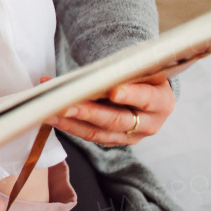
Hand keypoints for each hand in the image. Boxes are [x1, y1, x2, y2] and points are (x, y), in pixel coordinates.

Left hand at [44, 73, 174, 145]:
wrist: (146, 92)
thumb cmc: (139, 75)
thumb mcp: (139, 69)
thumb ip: (124, 71)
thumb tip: (98, 72)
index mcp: (161, 101)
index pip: (146, 99)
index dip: (130, 95)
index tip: (113, 91)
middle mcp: (149, 124)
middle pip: (117, 120)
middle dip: (90, 113)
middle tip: (66, 106)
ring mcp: (130, 136)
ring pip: (98, 133)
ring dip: (70, 123)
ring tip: (49, 111)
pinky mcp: (113, 141)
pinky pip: (88, 135)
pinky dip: (68, 125)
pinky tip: (51, 115)